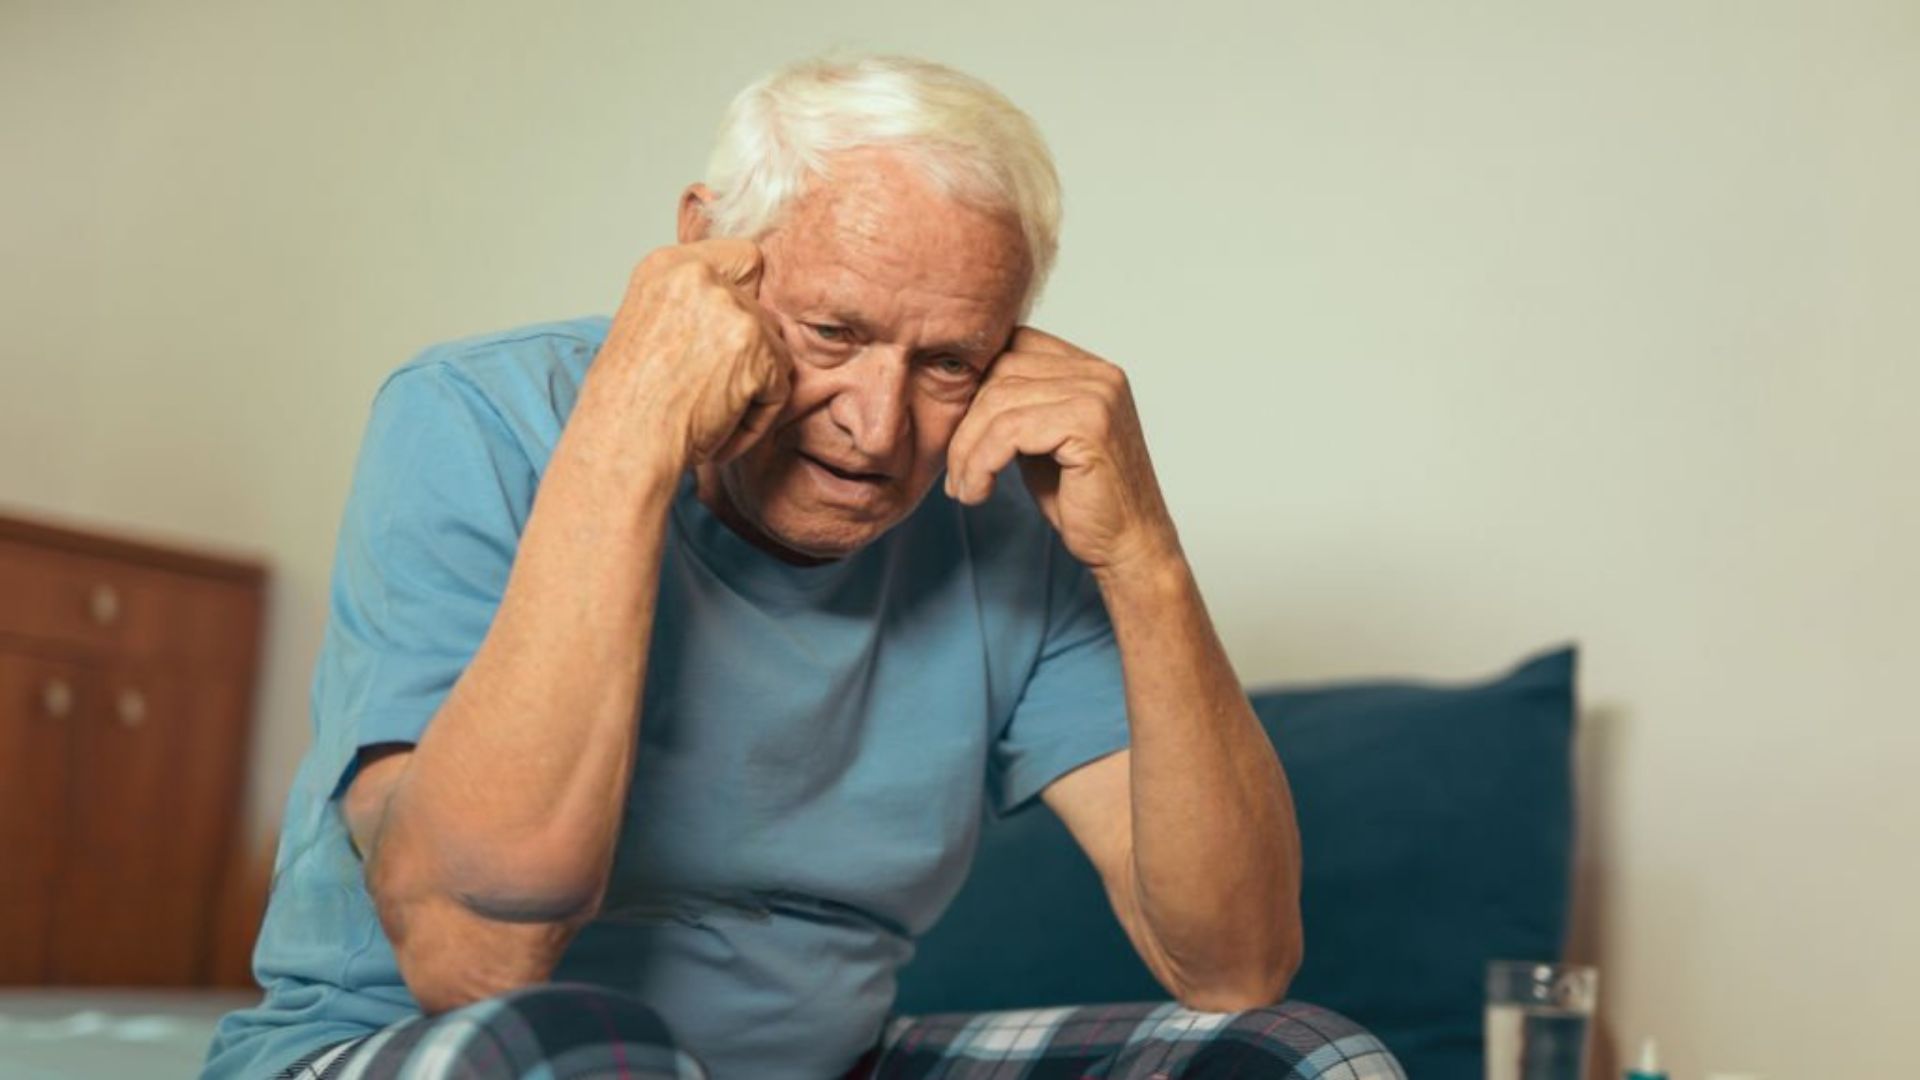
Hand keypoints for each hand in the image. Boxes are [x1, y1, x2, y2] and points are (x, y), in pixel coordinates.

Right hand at [578, 239, 792, 476]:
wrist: (624, 440)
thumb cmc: (626, 403)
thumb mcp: (645, 328)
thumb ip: (691, 310)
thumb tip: (733, 316)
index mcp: (667, 266)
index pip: (743, 258)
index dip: (746, 298)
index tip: (726, 336)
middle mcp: (701, 277)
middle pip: (761, 313)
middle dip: (746, 357)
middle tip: (708, 393)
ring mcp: (733, 310)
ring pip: (774, 351)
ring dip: (751, 389)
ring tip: (709, 414)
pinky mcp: (758, 349)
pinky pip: (780, 387)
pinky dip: (757, 418)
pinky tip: (720, 429)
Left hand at [944, 328, 1181, 577]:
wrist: (1128, 546)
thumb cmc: (1083, 500)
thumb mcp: (1041, 442)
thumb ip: (1016, 407)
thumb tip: (962, 392)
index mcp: (1090, 369)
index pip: (1014, 346)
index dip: (977, 387)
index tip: (962, 434)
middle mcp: (1098, 373)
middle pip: (1002, 371)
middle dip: (966, 423)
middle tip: (956, 471)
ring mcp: (1097, 395)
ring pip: (999, 403)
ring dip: (967, 450)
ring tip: (963, 487)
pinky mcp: (1088, 425)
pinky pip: (1009, 432)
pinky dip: (981, 464)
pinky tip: (978, 492)